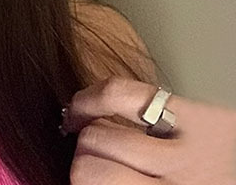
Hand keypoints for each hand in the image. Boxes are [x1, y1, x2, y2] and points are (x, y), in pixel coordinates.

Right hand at [61, 75, 235, 183]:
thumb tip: (87, 182)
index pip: (92, 182)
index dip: (76, 181)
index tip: (79, 182)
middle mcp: (176, 182)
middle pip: (91, 159)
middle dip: (80, 161)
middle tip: (86, 166)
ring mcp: (186, 146)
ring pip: (101, 129)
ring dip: (85, 131)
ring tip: (84, 133)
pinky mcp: (195, 114)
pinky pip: (127, 94)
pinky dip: (96, 97)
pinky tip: (87, 105)